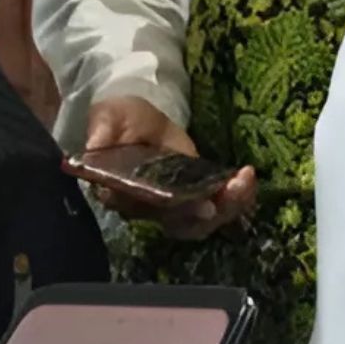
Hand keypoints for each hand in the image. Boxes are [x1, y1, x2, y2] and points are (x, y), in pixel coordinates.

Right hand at [82, 97, 256, 238]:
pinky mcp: (194, 193)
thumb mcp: (106, 118)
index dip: (175, 210)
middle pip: (180, 225)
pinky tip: (248, 177)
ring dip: (229, 207)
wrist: (133, 118)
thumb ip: (101, 132)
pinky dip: (236, 198)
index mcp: (123, 192)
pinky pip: (216, 206)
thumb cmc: (116, 119)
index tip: (203, 204)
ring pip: (201, 221)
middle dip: (211, 213)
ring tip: (245, 181)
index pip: (147, 209)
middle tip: (232, 191)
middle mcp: (148, 207)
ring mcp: (174, 204)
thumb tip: (96, 147)